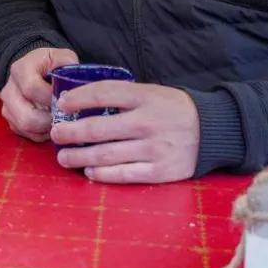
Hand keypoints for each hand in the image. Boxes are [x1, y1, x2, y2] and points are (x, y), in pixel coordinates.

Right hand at [0, 47, 77, 141]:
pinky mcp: (11, 120)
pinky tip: (52, 124)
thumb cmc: (49, 65)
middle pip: (26, 115)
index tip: (65, 99)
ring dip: (46, 129)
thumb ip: (68, 62)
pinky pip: (26, 134)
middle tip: (64, 117)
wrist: (33, 70)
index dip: (50, 98)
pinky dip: (42, 134)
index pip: (31, 88)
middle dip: (49, 120)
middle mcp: (9, 89)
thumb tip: (74, 77)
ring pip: (25, 127)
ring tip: (60, 122)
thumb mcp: (60, 56)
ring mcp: (7, 106)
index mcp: (20, 70)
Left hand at [50, 82, 199, 183]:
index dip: (77, 98)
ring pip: (106, 154)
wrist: (212, 130)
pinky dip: (103, 174)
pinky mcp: (160, 171)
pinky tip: (89, 171)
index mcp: (144, 97)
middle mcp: (147, 122)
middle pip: (98, 128)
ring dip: (79, 156)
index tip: (62, 104)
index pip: (102, 93)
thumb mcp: (151, 92)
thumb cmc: (173, 109)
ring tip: (64, 157)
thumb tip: (82, 99)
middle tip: (55, 135)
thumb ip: (122, 95)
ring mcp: (154, 148)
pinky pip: (124, 174)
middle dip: (70, 132)